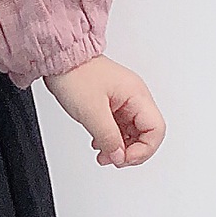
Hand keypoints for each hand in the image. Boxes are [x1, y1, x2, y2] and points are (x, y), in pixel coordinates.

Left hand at [42, 55, 164, 166]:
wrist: (60, 57)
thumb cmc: (74, 74)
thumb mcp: (91, 111)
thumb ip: (108, 138)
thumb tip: (119, 156)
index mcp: (137, 95)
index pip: (156, 129)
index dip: (143, 150)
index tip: (123, 158)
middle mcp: (134, 96)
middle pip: (147, 133)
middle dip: (131, 151)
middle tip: (113, 159)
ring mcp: (123, 99)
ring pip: (132, 131)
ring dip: (120, 147)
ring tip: (103, 155)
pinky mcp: (112, 102)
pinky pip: (119, 126)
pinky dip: (112, 138)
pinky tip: (99, 143)